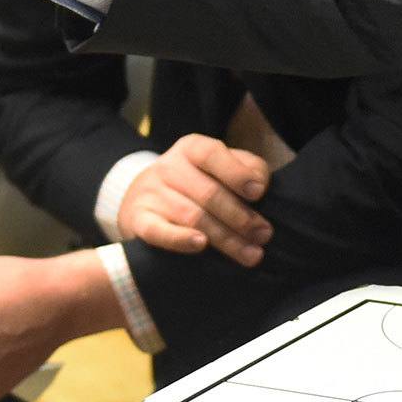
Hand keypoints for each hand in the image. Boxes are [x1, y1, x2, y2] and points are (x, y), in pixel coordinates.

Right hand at [116, 133, 272, 264]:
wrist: (140, 198)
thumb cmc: (194, 182)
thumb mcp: (218, 166)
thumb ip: (245, 168)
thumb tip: (260, 186)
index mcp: (191, 148)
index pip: (213, 155)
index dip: (237, 173)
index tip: (258, 193)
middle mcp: (168, 167)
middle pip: (209, 193)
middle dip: (241, 217)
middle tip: (263, 235)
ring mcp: (151, 193)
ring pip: (193, 217)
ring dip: (226, 238)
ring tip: (251, 253)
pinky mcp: (138, 220)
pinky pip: (158, 231)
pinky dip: (180, 239)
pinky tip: (201, 245)